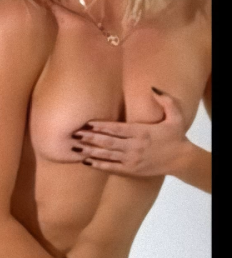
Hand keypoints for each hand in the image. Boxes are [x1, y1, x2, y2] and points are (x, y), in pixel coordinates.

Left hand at [73, 88, 192, 177]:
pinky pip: (112, 167)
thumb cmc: (176, 136)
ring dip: (90, 151)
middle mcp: (135, 146)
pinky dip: (98, 165)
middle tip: (74, 134)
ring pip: (107, 155)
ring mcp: (132, 159)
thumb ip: (166, 101)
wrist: (182, 160)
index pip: (118, 129)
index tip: (87, 123)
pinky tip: (86, 161)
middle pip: (108, 142)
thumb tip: (153, 88)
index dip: (101, 126)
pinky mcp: (131, 170)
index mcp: (142, 132)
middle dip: (90, 138)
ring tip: (74, 148)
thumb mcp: (176, 116)